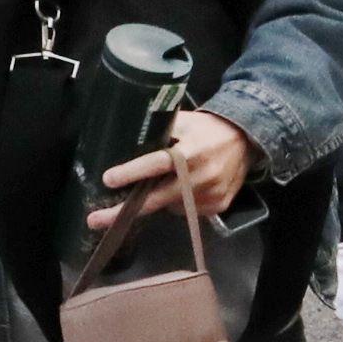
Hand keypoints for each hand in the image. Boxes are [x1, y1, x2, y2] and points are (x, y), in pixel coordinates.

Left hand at [92, 107, 259, 227]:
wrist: (247, 140)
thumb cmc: (207, 128)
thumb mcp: (184, 121)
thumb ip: (158, 130)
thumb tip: (122, 139)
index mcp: (191, 151)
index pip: (157, 163)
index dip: (132, 172)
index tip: (108, 179)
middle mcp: (202, 176)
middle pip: (157, 198)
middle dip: (124, 211)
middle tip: (96, 219)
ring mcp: (212, 194)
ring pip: (170, 206)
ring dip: (159, 198)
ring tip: (168, 181)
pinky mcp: (218, 206)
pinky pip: (187, 211)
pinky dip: (178, 202)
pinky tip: (186, 187)